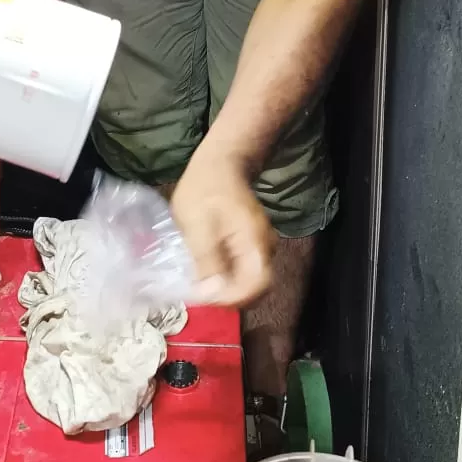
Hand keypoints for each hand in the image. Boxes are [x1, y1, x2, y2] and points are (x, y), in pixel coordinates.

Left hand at [169, 147, 274, 306]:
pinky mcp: (253, 245)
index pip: (255, 288)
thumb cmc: (205, 189)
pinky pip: (244, 270)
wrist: (221, 162)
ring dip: (226, 288)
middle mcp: (265, 250)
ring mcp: (261, 247)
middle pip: (254, 289)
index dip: (229, 300)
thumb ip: (206, 259)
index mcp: (255, 244)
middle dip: (226, 297)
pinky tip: (206, 269)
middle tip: (197, 292)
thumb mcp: (197, 224)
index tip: (202, 297)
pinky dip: (227, 276)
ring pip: (249, 282)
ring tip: (198, 282)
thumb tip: (210, 295)